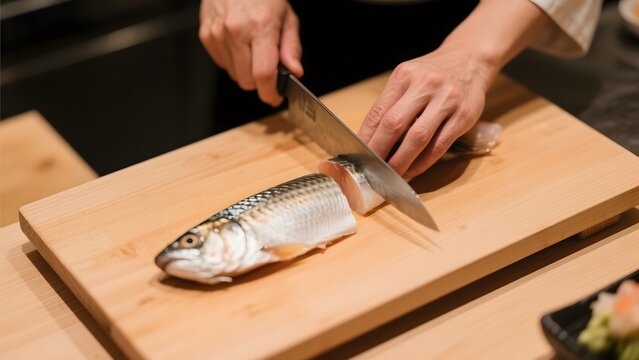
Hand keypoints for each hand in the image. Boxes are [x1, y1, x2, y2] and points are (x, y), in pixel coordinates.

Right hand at [199, 0, 302, 105]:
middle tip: (267, 70)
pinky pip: (221, 64)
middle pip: (247, 81)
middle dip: (259, 82)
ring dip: (245, 71)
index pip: (263, 74)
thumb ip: (292, 47)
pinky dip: (232, 61)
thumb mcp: (287, 17)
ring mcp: (217, 33)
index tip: (275, 97)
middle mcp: (236, 30)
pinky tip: (239, 44)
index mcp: (260, 27)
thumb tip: (295, 71)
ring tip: (252, 49)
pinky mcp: (206, 35)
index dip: (270, 93)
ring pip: (233, 75)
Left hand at [357, 45, 494, 177]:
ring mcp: (447, 99)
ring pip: (418, 137)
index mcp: (405, 76)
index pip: (379, 112)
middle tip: (371, 168)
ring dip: (401, 160)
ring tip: (391, 173)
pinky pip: (440, 144)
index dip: (366, 136)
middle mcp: (425, 85)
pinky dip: (424, 161)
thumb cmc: (432, 74)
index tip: (359, 153)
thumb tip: (370, 138)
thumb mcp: (408, 78)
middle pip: (395, 124)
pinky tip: (414, 168)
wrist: (470, 59)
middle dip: (380, 150)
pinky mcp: (464, 114)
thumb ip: (391, 103)